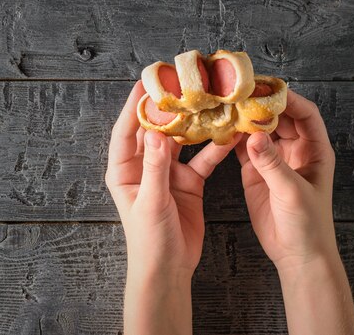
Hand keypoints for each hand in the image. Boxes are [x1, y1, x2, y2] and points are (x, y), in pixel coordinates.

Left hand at [105, 81, 239, 334]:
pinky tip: (228, 134)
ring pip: (181, 142)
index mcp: (125, 170)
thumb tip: (156, 134)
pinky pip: (202, 160)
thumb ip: (155, 168)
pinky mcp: (188, 183)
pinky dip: (214, 149)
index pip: (127, 131)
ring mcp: (168, 174)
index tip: (146, 83)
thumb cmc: (149, 239)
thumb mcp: (151, 202)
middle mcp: (145, 167)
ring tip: (207, 102)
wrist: (169, 269)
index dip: (135, 106)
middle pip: (155, 131)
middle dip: (167, 109)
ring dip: (193, 125)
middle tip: (181, 84)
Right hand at [235, 89, 337, 270]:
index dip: (289, 98)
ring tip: (225, 107)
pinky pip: (243, 148)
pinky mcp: (255, 172)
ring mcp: (274, 160)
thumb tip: (254, 136)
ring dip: (245, 120)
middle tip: (239, 93)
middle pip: (279, 117)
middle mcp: (295, 150)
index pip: (305, 114)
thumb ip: (272, 164)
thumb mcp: (292, 192)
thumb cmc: (307, 224)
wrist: (296, 254)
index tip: (266, 88)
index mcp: (314, 150)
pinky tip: (220, 130)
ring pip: (259, 131)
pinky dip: (233, 139)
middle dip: (261, 105)